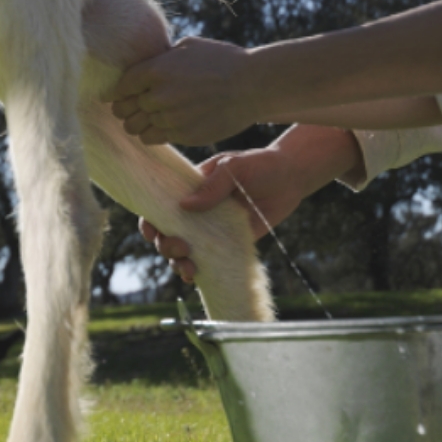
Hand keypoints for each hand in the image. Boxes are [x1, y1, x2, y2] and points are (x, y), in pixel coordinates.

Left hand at [106, 35, 256, 145]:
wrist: (253, 85)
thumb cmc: (223, 60)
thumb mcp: (188, 47)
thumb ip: (161, 59)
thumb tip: (146, 66)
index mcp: (156, 70)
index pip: (120, 86)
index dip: (118, 92)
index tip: (120, 94)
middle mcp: (158, 96)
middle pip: (123, 111)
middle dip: (126, 109)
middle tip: (134, 107)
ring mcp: (170, 118)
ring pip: (136, 129)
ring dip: (139, 124)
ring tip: (149, 118)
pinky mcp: (183, 135)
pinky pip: (155, 139)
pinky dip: (154, 134)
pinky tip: (164, 125)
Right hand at [140, 128, 359, 282]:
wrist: (291, 178)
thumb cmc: (261, 164)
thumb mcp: (234, 167)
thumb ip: (213, 185)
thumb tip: (185, 205)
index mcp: (190, 188)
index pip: (160, 205)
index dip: (150, 220)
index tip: (152, 232)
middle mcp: (197, 211)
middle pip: (167, 233)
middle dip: (166, 245)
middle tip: (182, 247)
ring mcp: (212, 229)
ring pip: (183, 251)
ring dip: (178, 263)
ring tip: (189, 268)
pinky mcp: (229, 244)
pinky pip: (208, 261)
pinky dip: (198, 272)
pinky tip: (197, 276)